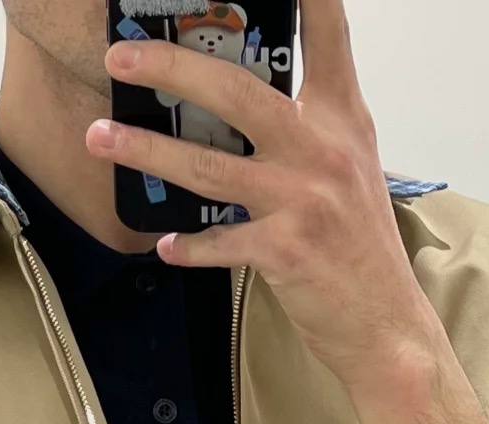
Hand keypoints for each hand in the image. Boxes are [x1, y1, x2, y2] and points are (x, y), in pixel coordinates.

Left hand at [91, 0, 488, 423]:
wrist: (387, 325)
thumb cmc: (362, 249)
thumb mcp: (351, 170)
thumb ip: (310, 128)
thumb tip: (245, 104)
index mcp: (343, 118)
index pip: (327, 34)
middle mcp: (323, 149)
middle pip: (237, 91)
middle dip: (171, 68)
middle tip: (122, 56)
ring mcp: (303, 199)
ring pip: (208, 165)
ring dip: (147, 150)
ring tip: (101, 136)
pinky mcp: (285, 250)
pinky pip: (218, 240)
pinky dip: (188, 244)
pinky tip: (164, 243)